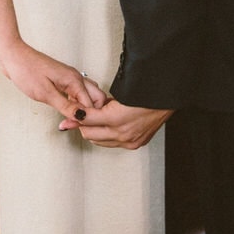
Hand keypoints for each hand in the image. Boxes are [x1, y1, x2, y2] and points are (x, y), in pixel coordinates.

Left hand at [0, 41, 109, 115]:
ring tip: (74, 119)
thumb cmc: (26, 69)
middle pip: (96, 97)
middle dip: (91, 112)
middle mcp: (74, 77)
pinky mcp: (61, 79)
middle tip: (78, 124)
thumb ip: (65, 106)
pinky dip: (76, 102)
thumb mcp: (45, 93)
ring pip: (88, 94)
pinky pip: (77, 92)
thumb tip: (79, 116)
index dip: (85, 118)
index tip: (76, 127)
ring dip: (85, 107)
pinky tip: (69, 109)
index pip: (91, 104)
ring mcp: (68, 77)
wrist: (13, 56)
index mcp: (73, 79)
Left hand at [58, 97, 172, 149]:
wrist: (167, 96)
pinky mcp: (135, 144)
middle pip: (89, 133)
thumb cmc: (146, 90)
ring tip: (98, 117)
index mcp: (117, 118)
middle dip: (83, 124)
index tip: (66, 115)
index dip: (75, 115)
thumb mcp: (119, 93)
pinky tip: (109, 123)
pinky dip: (107, 134)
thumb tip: (79, 109)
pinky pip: (112, 143)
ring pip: (99, 141)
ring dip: (95, 130)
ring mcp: (130, 140)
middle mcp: (123, 133)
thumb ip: (98, 102)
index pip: (87, 119)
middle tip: (82, 113)